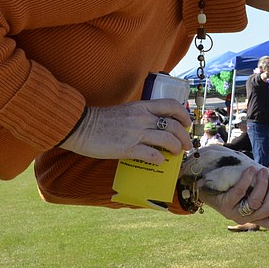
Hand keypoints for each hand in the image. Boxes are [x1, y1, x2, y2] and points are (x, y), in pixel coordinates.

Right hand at [59, 99, 191, 160]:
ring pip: (167, 140)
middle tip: (186, 146)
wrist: (81, 126)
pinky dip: (159, 159)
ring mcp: (135, 133)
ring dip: (175, 148)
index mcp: (142, 107)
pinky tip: (159, 161)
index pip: (171, 105)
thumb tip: (156, 127)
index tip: (187, 124)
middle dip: (184, 137)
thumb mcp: (126, 111)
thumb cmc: (102, 121)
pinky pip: (151, 154)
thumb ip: (141, 116)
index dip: (184, 115)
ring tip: (175, 153)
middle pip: (173, 126)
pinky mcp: (127, 148)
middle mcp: (141, 118)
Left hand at [200, 166, 268, 228]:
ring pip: (255, 202)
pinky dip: (247, 180)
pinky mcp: (224, 204)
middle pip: (266, 210)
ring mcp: (234, 213)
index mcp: (253, 216)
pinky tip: (250, 170)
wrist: (205, 186)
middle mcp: (245, 218)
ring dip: (262, 184)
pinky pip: (240, 193)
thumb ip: (266, 182)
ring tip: (262, 171)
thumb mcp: (250, 185)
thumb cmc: (231, 185)